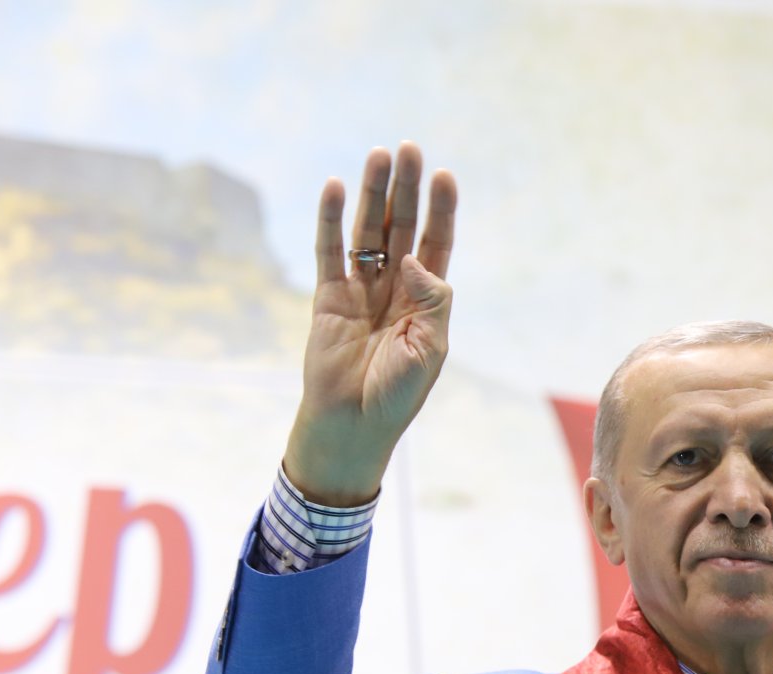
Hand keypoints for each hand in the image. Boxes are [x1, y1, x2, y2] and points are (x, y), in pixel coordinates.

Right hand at [283, 142, 456, 505]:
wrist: (354, 425)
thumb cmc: (397, 395)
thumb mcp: (429, 349)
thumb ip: (430, 301)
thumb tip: (414, 259)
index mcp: (426, 302)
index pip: (436, 245)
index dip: (440, 210)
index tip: (444, 176)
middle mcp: (395, 289)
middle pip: (401, 228)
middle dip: (406, 190)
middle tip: (408, 148)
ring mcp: (360, 290)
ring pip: (366, 232)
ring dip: (372, 194)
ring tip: (378, 156)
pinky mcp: (328, 298)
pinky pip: (329, 252)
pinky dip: (330, 220)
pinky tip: (336, 188)